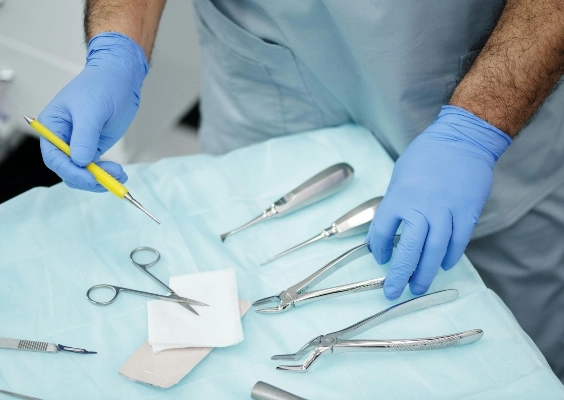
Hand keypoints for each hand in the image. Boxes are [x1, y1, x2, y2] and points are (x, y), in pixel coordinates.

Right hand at [38, 32, 147, 190]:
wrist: (120, 77)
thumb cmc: (101, 86)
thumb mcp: (91, 111)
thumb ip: (84, 137)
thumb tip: (80, 162)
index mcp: (52, 126)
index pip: (54, 158)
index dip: (71, 171)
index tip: (90, 177)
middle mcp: (62, 138)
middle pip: (68, 169)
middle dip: (87, 178)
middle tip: (110, 179)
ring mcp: (79, 144)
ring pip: (82, 172)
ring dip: (100, 178)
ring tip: (119, 175)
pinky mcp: (94, 146)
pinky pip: (96, 167)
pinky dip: (106, 173)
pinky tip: (119, 173)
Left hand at [366, 105, 510, 298]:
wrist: (462, 139)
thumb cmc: (425, 157)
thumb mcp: (398, 178)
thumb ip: (390, 207)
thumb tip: (378, 236)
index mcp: (399, 197)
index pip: (383, 232)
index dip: (379, 249)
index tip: (380, 259)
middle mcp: (421, 208)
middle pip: (409, 250)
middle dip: (400, 275)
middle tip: (394, 292)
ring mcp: (447, 212)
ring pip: (435, 251)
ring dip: (426, 273)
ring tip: (418, 288)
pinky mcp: (467, 213)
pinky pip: (458, 242)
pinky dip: (450, 257)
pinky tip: (442, 266)